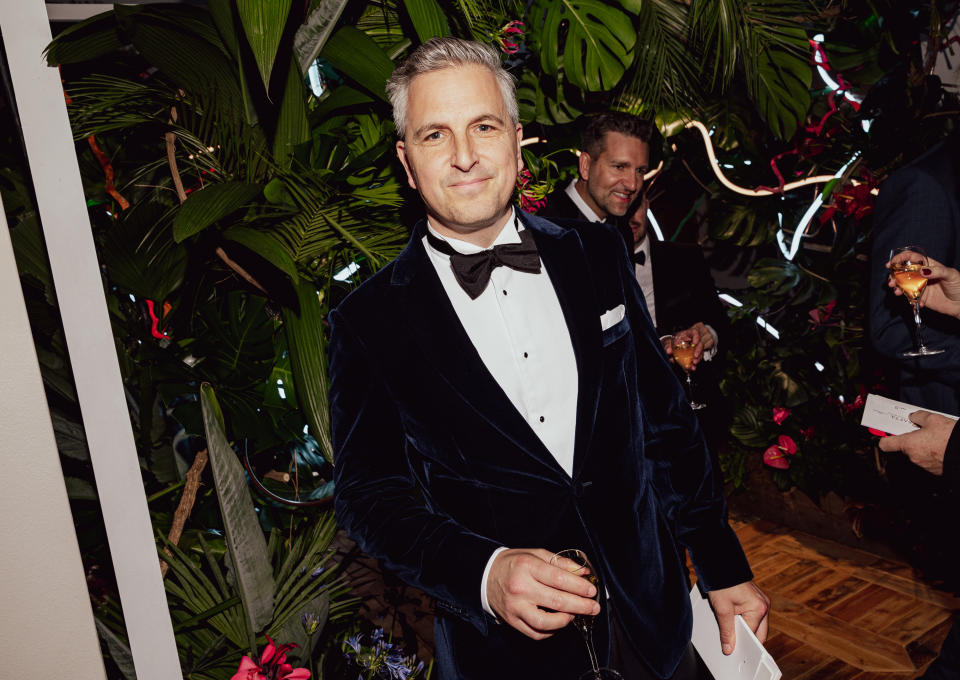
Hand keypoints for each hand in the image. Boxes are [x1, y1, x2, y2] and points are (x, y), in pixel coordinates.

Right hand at [486, 548, 600, 639]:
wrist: (485, 575)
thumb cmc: (513, 564)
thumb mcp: (535, 554)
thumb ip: (560, 562)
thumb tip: (582, 572)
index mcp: (527, 567)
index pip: (559, 579)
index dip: (579, 586)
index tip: (591, 590)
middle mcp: (520, 588)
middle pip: (557, 601)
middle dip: (580, 605)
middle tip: (593, 607)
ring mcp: (515, 607)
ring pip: (546, 622)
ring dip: (566, 620)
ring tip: (574, 615)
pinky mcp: (512, 621)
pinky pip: (535, 633)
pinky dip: (551, 630)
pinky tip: (558, 622)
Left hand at [666, 323, 713, 368]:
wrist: (676, 344)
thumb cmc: (676, 340)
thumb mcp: (671, 341)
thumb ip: (669, 346)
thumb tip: (668, 351)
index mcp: (689, 334)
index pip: (695, 333)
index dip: (696, 338)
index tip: (694, 343)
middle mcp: (695, 340)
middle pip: (700, 344)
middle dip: (698, 351)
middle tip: (695, 356)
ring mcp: (697, 348)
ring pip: (700, 352)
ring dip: (698, 359)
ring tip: (694, 363)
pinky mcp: (696, 355)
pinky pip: (697, 359)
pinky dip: (694, 364)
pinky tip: (692, 367)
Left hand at [706, 581, 769, 654]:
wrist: (720, 564)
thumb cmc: (722, 583)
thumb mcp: (722, 610)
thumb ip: (727, 631)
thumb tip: (729, 648)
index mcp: (759, 608)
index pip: (753, 635)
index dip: (743, 643)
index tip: (736, 651)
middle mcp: (763, 605)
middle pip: (758, 631)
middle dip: (746, 637)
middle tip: (733, 642)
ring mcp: (761, 601)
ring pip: (756, 623)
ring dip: (744, 627)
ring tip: (731, 626)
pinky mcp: (756, 598)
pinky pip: (753, 614)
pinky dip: (744, 618)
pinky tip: (733, 618)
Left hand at [878, 411, 954, 474]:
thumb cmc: (950, 438)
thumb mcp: (933, 419)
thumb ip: (919, 416)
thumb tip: (914, 416)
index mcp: (908, 444)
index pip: (885, 444)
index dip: (886, 437)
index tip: (888, 432)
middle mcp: (913, 457)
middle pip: (905, 446)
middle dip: (911, 438)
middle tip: (921, 429)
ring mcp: (924, 465)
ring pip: (918, 452)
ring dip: (923, 445)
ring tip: (936, 437)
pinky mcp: (935, 470)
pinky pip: (929, 459)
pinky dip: (933, 453)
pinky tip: (942, 445)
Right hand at [886, 255, 959, 317]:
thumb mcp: (951, 275)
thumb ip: (937, 271)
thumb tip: (922, 270)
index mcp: (929, 265)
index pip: (911, 258)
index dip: (900, 259)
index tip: (891, 264)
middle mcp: (922, 275)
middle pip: (903, 272)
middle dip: (894, 276)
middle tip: (891, 282)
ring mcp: (920, 286)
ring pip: (904, 285)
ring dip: (898, 288)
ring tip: (897, 292)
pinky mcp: (921, 297)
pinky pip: (911, 298)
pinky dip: (911, 301)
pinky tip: (918, 303)